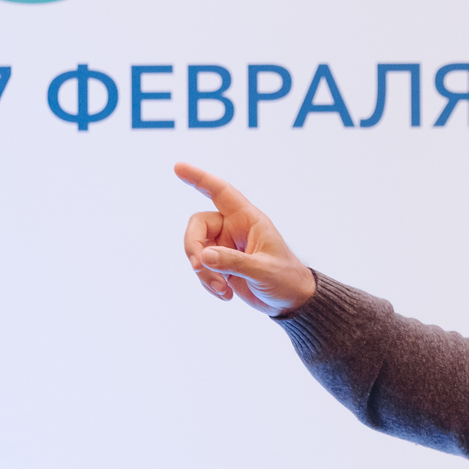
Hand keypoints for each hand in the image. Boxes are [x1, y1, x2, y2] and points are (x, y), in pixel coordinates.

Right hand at [175, 163, 318, 316]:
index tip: (178, 167)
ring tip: (223, 290)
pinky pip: (202, 268)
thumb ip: (234, 262)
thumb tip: (204, 256)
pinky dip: (207, 282)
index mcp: (248, 219)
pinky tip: (225, 294)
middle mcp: (233, 228)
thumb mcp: (263, 270)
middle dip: (194, 248)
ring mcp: (225, 246)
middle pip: (198, 225)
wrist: (290, 301)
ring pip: (197, 250)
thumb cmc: (285, 278)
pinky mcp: (221, 264)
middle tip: (200, 268)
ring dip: (203, 272)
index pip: (220, 192)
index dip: (200, 178)